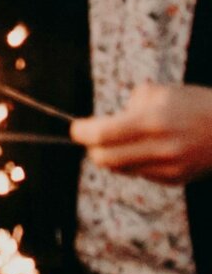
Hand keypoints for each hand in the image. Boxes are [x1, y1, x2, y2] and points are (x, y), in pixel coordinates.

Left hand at [73, 82, 211, 184]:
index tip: (76, 129)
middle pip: (104, 159)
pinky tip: (149, 149)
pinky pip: (142, 174)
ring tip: (124, 140)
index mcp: (152, 122)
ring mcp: (169, 168)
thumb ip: (130, 107)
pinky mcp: (177, 180)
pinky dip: (136, 163)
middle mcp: (159, 149)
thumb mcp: (161, 93)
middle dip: (92, 148)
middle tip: (93, 137)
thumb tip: (106, 123)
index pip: (101, 135)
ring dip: (114, 156)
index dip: (81, 133)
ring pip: (121, 169)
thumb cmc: (197, 104)